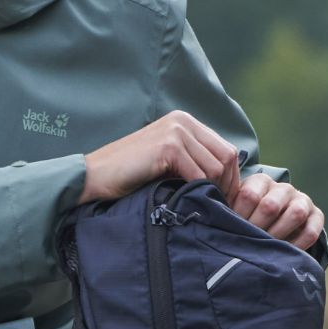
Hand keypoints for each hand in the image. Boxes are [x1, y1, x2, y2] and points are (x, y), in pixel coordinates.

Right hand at [82, 110, 242, 201]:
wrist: (96, 176)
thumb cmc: (130, 175)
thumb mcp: (168, 161)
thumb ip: (194, 160)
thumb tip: (228, 180)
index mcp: (185, 122)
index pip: (227, 149)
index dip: (231, 178)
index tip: (225, 199)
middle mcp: (183, 121)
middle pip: (227, 156)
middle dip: (227, 185)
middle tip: (219, 207)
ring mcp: (176, 131)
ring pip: (216, 167)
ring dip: (213, 191)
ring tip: (202, 205)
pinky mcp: (168, 146)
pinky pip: (199, 174)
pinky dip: (198, 192)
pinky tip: (189, 202)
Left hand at [228, 173, 325, 249]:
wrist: (274, 224)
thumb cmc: (247, 218)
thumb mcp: (234, 209)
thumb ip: (223, 208)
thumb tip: (207, 214)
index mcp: (260, 181)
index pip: (249, 195)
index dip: (239, 216)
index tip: (232, 230)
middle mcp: (283, 188)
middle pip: (271, 205)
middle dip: (257, 228)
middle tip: (248, 241)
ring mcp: (302, 200)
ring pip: (295, 214)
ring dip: (278, 235)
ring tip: (265, 247)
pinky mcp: (317, 216)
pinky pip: (311, 231)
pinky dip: (298, 245)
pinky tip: (284, 253)